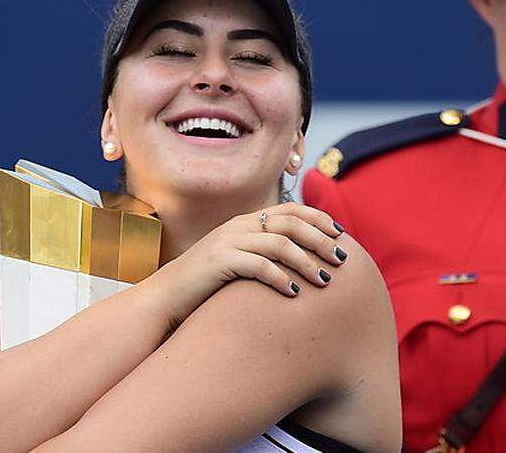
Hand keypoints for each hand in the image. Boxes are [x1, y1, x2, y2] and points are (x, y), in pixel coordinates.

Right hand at [148, 203, 347, 326]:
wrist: (164, 298)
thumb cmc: (206, 286)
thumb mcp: (237, 262)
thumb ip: (262, 254)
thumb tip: (301, 261)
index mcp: (244, 221)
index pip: (289, 209)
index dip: (318, 218)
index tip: (340, 234)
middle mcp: (238, 226)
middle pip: (290, 223)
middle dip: (321, 240)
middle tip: (341, 259)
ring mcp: (227, 242)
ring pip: (280, 244)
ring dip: (307, 262)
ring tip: (324, 281)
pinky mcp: (219, 262)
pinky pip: (259, 265)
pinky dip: (281, 278)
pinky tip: (294, 294)